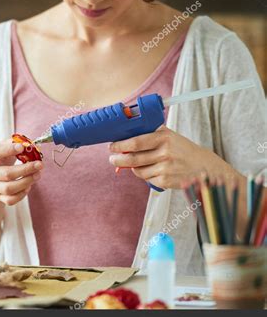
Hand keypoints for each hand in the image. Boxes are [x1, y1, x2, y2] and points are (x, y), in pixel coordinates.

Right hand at [0, 139, 42, 204]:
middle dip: (25, 169)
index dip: (8, 149)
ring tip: (37, 174)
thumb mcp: (2, 148)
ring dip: (27, 181)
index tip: (23, 147)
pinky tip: (29, 185)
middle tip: (39, 164)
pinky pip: (11, 200)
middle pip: (6, 174)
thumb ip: (13, 143)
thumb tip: (28, 143)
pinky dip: (22, 194)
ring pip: (9, 188)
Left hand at [108, 126, 229, 188]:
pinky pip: (146, 179)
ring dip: (133, 168)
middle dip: (118, 160)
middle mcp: (165, 153)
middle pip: (132, 159)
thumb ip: (149, 135)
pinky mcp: (165, 181)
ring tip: (137, 163)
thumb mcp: (169, 136)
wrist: (204, 167)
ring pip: (138, 170)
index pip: (135, 142)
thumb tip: (124, 139)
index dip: (120, 146)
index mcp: (164, 138)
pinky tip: (153, 170)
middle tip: (112, 159)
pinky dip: (145, 175)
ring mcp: (165, 168)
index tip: (111, 147)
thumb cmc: (182, 150)